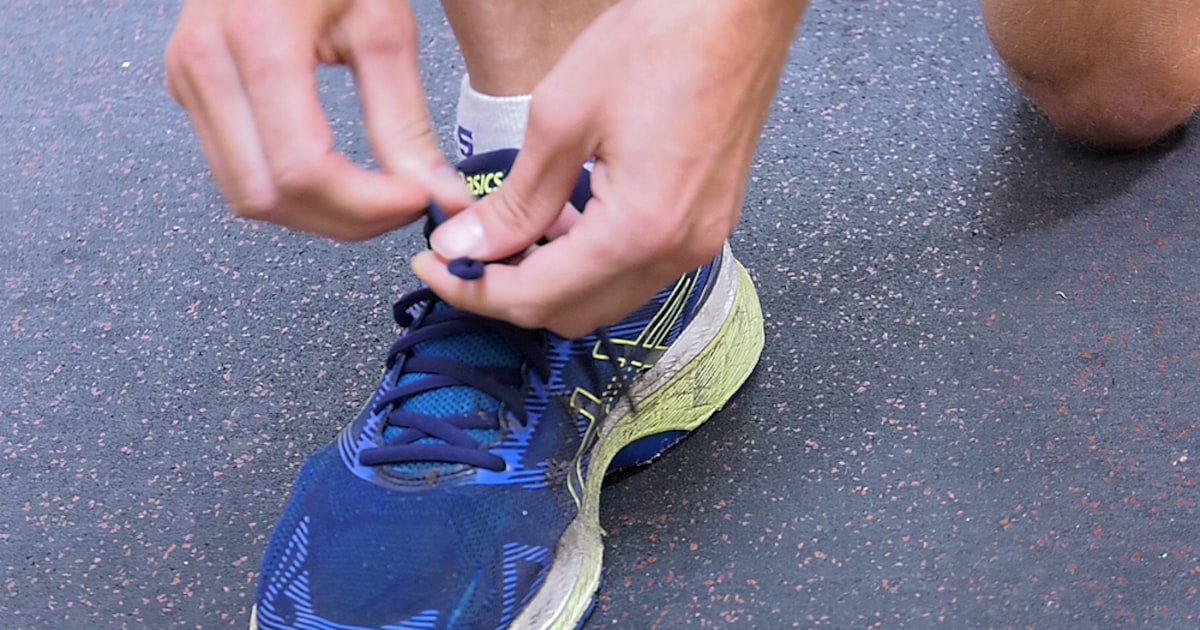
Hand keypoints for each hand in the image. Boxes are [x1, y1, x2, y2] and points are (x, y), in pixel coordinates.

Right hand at [165, 0, 471, 239]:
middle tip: (403, 205)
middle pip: (266, 197)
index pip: (302, 169)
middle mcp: (206, 63)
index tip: (417, 201)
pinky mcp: (187, 89)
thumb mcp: (384, 27)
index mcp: (258, 39)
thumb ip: (406, 123)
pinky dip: (292, 191)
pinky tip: (338, 177)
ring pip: (245, 196)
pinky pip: (235, 170)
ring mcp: (186, 78)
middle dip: (343, 221)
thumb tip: (439, 198)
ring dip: (317, 214)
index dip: (364, 206)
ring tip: (376, 194)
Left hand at [413, 0, 805, 336]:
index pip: (536, 296)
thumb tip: (467, 245)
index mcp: (639, 230)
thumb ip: (516, 199)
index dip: (472, 289)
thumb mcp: (562, 116)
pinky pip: (637, 271)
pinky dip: (591, 262)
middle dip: (508, 293)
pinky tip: (565, 221)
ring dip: (551, 280)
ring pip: (605, 299)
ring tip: (512, 232)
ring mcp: (699, 243)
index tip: (431, 266)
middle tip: (463, 255)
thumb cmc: (662, 42)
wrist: (738, 13)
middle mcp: (676, 252)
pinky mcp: (706, 226)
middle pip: (571, 313)